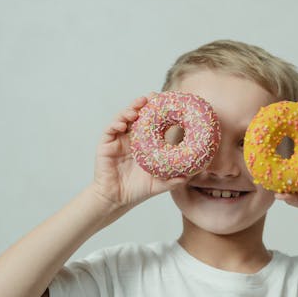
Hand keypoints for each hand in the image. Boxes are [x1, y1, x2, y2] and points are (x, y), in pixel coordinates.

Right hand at [92, 92, 187, 210]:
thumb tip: (191, 176)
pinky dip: (116, 124)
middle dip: (145, 103)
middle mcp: (132, 137)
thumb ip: (174, 179)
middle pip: (138, 114)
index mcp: (146, 142)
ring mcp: (118, 139)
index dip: (159, 111)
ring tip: (138, 106)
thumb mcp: (159, 183)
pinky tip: (122, 125)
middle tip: (153, 97)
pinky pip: (110, 130)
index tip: (168, 101)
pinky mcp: (106, 144)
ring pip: (123, 118)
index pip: (153, 122)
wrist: (117, 199)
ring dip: (130, 109)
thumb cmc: (138, 189)